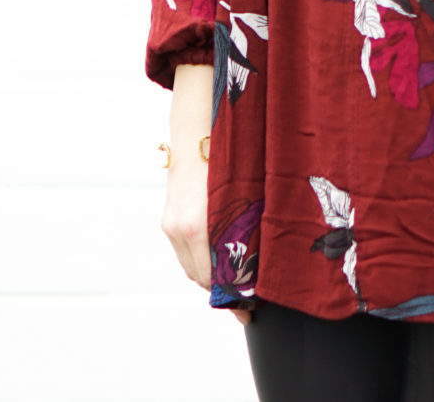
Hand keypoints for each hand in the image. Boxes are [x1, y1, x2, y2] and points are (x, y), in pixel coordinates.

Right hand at [162, 65, 252, 324]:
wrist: (198, 126)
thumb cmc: (231, 155)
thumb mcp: (246, 192)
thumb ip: (249, 226)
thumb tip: (266, 256)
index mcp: (201, 224)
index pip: (216, 277)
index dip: (235, 294)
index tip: (251, 307)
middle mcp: (181, 228)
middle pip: (201, 278)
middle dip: (224, 290)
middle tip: (247, 300)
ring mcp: (171, 224)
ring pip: (190, 268)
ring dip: (210, 276)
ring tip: (235, 280)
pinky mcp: (167, 219)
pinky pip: (183, 253)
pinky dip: (199, 260)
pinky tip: (218, 258)